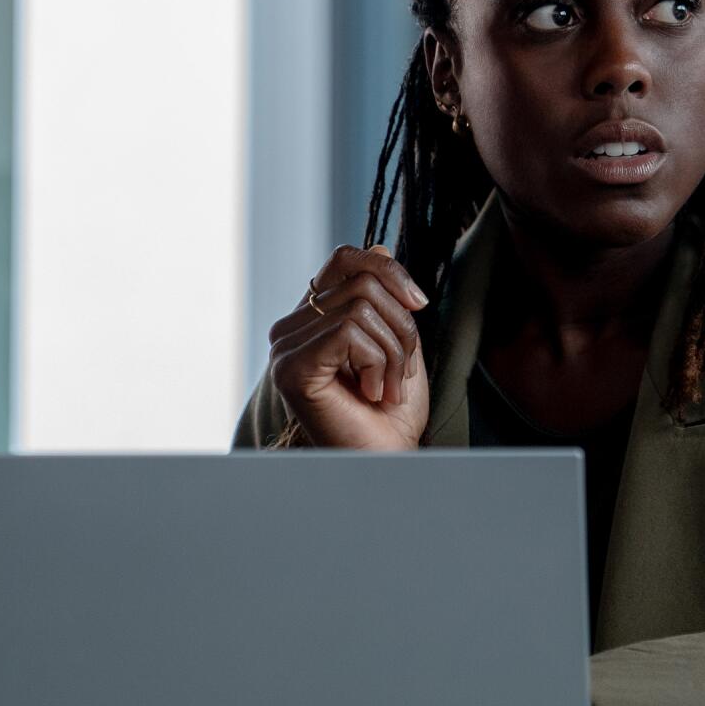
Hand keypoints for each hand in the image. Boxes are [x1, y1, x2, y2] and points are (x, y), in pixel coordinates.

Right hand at [268, 245, 430, 450]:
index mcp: (314, 318)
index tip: (418, 304)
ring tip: (387, 388)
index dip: (387, 270)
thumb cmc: (391, 413)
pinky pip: (348, 331)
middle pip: (362, 282)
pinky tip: (371, 393)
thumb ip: (386, 299)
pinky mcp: (291, 366)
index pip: (345, 259)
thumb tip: (380, 246)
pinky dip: (376, 362)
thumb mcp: (397, 342)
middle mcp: (291, 328)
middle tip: (402, 371)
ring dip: (393, 352)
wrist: (385, 459)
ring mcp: (286, 348)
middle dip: (401, 326)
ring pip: (361, 307)